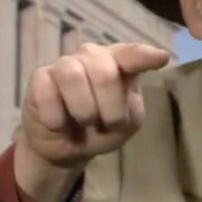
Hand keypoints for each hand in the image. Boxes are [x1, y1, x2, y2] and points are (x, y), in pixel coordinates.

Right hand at [14, 41, 169, 201]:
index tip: (162, 57)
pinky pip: (49, 95)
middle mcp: (92, 56)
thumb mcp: (125, 123)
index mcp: (118, 63)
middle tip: (106, 124)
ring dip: (83, 112)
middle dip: (110, 109)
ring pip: (74, 77)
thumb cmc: (101, 128)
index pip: (132, 54)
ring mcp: (64, 63)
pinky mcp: (39, 77)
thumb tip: (124, 88)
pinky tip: (59, 123)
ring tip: (83, 122)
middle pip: (105, 73)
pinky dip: (57, 119)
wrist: (65, 147)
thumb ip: (130, 106)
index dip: (144, 55)